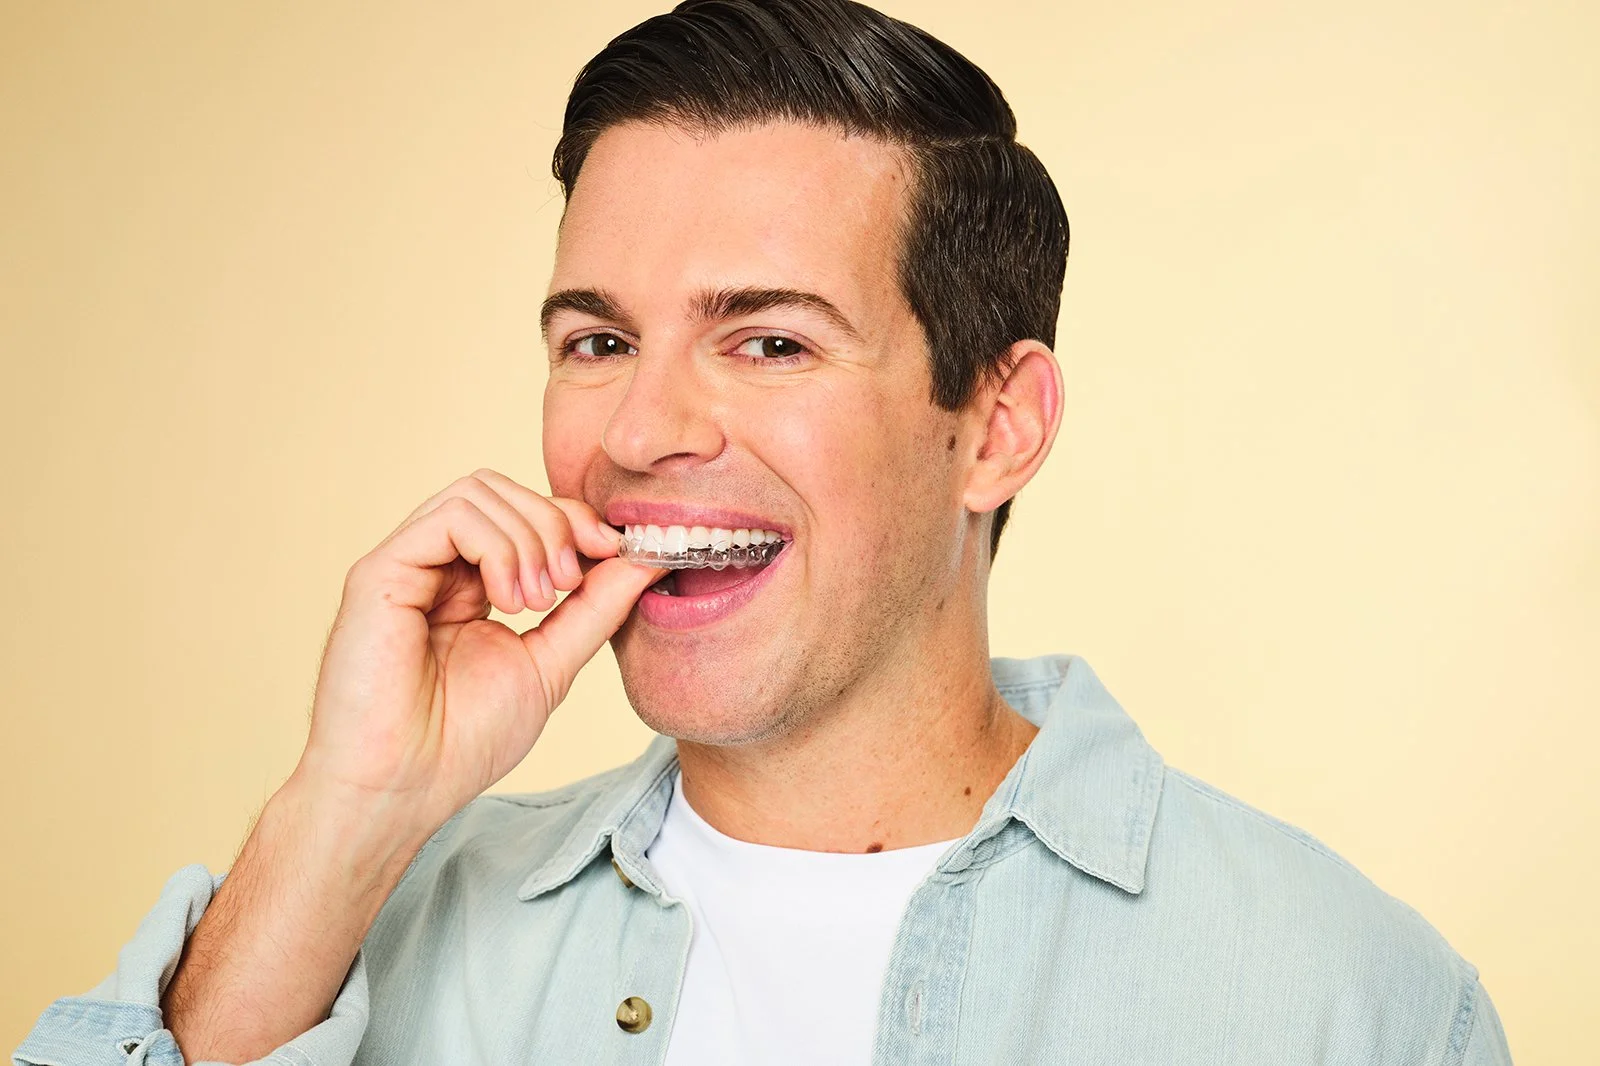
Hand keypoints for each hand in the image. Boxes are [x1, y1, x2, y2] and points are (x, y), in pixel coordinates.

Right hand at [290, 468, 661, 839]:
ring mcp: (406, 563)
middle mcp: (435, 565)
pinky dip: (498, 547)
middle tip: (570, 584)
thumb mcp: (552, 662)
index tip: (616, 552)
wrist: (405, 787)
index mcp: (470, 583)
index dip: (576, 521)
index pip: (525, 512)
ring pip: (480, 492)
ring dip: (529, 539)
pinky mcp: (381, 570)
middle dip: (556, 524)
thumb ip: (595, 608)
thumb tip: (644, 558)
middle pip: (504, 489)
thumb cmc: (464, 740)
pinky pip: (452, 516)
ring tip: (535, 603)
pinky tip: (506, 602)